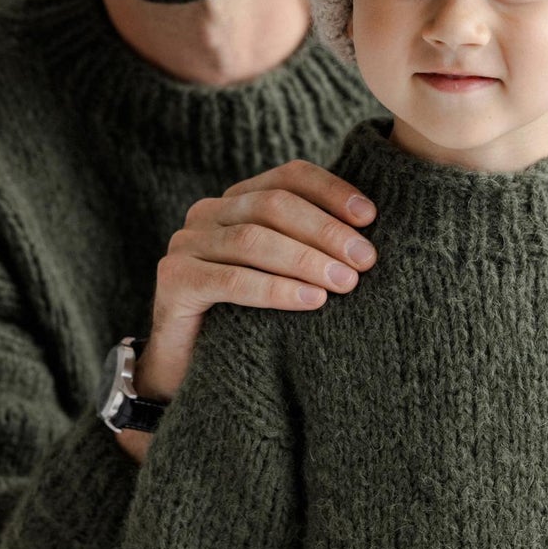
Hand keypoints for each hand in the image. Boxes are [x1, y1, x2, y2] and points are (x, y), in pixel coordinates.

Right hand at [113, 161, 378, 459]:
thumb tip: (373, 236)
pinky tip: (311, 301)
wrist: (190, 371)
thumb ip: (313, 246)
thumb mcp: (285, 274)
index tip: (370, 217)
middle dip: (326, 230)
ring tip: (345, 282)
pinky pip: (232, 280)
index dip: (331, 190)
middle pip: (274, 205)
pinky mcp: (175, 281)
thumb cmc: (249, 319)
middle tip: (365, 259)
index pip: (289, 177)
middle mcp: (208, 213)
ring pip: (253, 239)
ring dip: (306, 259)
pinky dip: (276, 289)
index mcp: (238, 200)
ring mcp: (186, 244)